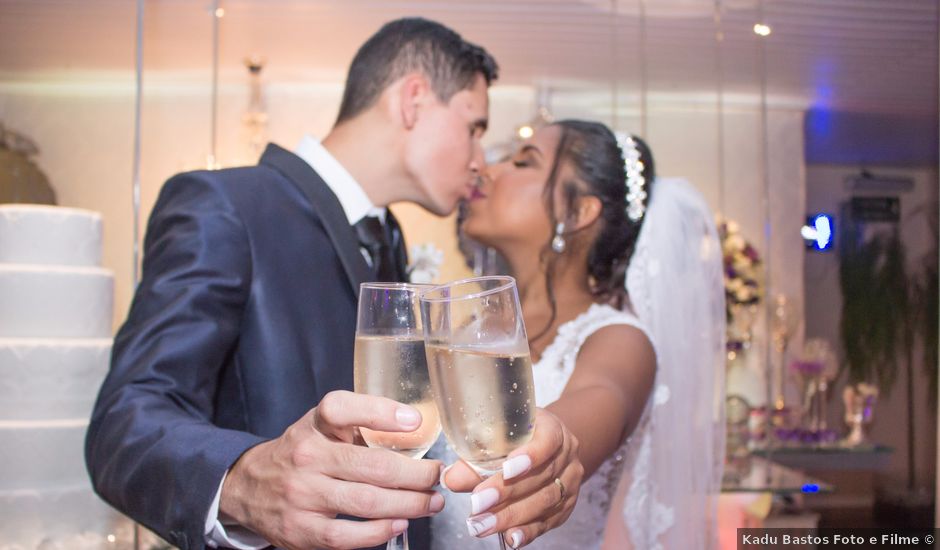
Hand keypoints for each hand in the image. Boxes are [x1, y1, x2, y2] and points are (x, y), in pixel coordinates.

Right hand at [220, 390, 443, 549]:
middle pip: (371, 465)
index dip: (381, 412)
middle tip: (437, 476)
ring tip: (431, 502)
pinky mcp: (300, 529)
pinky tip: (399, 522)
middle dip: (415, 473)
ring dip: (409, 503)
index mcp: (314, 425)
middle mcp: (306, 456)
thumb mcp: (322, 426)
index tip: (414, 422)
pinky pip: (347, 535)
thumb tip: (416, 427)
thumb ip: (362, 422)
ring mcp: (302, 495)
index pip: (341, 408)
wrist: (248, 487)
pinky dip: (378, 531)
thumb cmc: (302, 452)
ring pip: (366, 501)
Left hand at [443, 408, 582, 547]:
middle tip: (477, 505)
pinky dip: (528, 531)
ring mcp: (569, 482)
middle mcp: (566, 456)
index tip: (506, 470)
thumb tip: (450, 478)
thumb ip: (476, 458)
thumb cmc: (518, 439)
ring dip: (511, 516)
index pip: (547, 441)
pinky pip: (548, 521)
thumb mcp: (498, 438)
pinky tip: (511, 538)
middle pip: (541, 476)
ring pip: (545, 501)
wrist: (547, 448)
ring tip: (482, 525)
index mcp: (552, 430)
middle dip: (507, 493)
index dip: (529, 456)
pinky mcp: (565, 506)